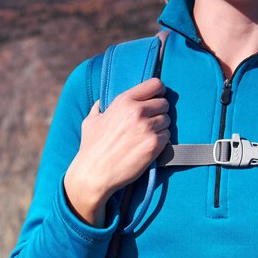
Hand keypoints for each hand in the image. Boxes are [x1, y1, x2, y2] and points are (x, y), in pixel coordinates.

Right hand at [64, 78, 170, 226]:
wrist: (94, 172)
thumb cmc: (91, 147)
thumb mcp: (90, 121)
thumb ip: (98, 108)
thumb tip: (101, 102)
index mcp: (124, 101)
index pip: (156, 84)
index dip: (158, 91)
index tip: (156, 98)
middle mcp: (138, 111)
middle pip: (164, 103)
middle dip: (159, 112)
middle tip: (149, 122)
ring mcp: (147, 128)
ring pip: (167, 120)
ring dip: (160, 127)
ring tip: (146, 136)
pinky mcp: (154, 145)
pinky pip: (167, 137)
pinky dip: (160, 141)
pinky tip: (148, 146)